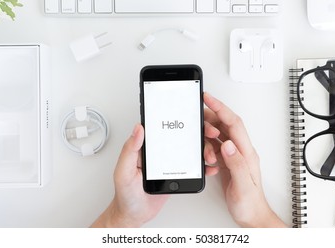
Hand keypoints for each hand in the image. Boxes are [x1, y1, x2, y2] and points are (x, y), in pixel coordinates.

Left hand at [91, 123, 217, 227]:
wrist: (134, 215)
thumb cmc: (125, 194)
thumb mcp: (124, 171)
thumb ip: (130, 150)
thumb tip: (138, 128)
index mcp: (146, 147)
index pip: (165, 127)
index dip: (181, 120)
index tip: (194, 119)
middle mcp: (159, 151)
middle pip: (182, 135)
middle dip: (200, 133)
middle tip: (211, 134)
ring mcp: (169, 161)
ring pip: (190, 149)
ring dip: (204, 149)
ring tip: (210, 156)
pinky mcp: (177, 172)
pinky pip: (192, 166)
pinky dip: (203, 166)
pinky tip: (209, 167)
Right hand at [203, 92, 285, 227]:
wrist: (251, 216)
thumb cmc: (250, 203)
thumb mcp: (243, 184)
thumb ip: (236, 163)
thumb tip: (227, 144)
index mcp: (246, 152)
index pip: (233, 123)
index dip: (220, 108)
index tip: (208, 98)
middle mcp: (240, 150)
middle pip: (223, 125)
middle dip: (209, 121)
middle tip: (197, 123)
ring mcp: (232, 156)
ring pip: (216, 136)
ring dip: (206, 140)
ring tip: (204, 152)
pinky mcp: (226, 162)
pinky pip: (213, 148)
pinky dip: (206, 151)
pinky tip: (206, 162)